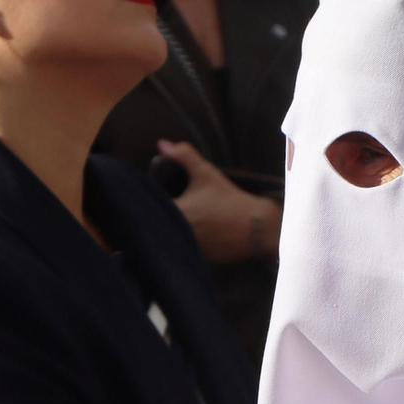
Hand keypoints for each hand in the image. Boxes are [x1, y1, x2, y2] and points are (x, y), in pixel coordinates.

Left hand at [159, 141, 281, 265]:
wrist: (256, 226)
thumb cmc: (229, 199)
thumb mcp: (205, 173)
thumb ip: (182, 156)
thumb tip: (162, 144)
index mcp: (177, 213)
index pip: (150, 207)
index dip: (148, 200)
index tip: (155, 194)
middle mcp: (179, 235)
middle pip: (158, 224)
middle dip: (160, 215)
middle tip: (166, 205)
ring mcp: (188, 249)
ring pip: (170, 238)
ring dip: (171, 229)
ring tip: (182, 219)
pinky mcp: (198, 259)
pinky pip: (183, 249)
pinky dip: (184, 241)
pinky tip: (194, 232)